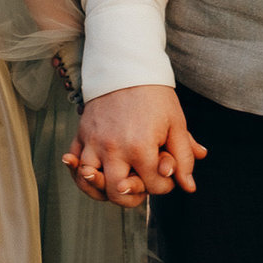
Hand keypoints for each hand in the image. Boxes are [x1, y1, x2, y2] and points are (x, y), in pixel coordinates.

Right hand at [64, 85, 204, 206]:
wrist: (125, 67)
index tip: (167, 171)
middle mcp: (113, 149)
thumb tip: (188, 187)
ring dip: (103, 189)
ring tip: (117, 184)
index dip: (165, 185)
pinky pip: (73, 163)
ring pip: (89, 182)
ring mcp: (94, 142)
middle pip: (118, 193)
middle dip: (134, 195)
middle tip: (142, 184)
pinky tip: (92, 174)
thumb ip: (184, 157)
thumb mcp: (176, 124)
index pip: (154, 186)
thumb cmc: (154, 96)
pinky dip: (79, 173)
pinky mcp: (81, 134)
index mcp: (140, 148)